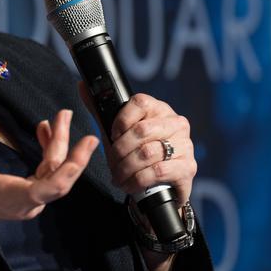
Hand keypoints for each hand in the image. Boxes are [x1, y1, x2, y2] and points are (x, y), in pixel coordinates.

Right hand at [0, 109, 98, 246]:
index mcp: (10, 196)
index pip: (46, 189)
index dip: (67, 171)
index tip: (82, 151)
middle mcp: (27, 201)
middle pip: (57, 178)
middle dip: (69, 150)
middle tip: (73, 121)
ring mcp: (32, 199)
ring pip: (55, 173)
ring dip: (60, 145)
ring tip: (61, 118)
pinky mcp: (33, 193)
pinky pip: (49, 173)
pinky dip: (50, 151)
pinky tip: (47, 131)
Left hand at [103, 93, 196, 208]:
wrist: (159, 185)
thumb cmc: (137, 153)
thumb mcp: (118, 132)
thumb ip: (101, 110)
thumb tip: (82, 85)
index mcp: (160, 109)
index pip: (140, 102)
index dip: (121, 120)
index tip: (112, 135)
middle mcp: (176, 123)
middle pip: (142, 130)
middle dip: (120, 150)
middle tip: (112, 162)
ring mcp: (185, 145)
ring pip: (147, 152)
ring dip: (126, 168)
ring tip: (118, 176)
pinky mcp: (188, 167)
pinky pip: (158, 171)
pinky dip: (138, 180)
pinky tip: (130, 184)